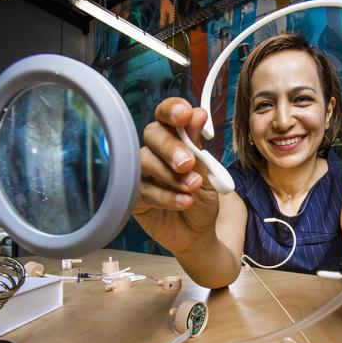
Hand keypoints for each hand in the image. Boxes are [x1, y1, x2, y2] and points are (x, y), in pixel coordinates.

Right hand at [133, 97, 219, 253]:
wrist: (198, 232)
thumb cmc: (202, 199)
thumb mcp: (209, 174)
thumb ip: (199, 148)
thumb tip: (198, 115)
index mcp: (175, 138)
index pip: (166, 115)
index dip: (172, 110)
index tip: (186, 115)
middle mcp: (155, 151)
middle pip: (152, 134)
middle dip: (170, 146)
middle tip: (187, 163)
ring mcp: (142, 172)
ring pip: (144, 161)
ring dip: (171, 175)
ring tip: (193, 187)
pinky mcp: (133, 195)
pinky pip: (142, 189)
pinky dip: (166, 196)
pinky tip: (185, 202)